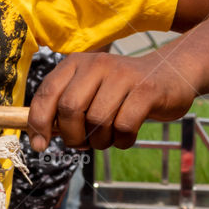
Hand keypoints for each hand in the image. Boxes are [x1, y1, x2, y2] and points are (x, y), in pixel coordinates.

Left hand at [27, 52, 195, 151]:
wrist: (170, 74)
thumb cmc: (121, 90)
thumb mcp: (90, 90)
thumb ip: (64, 108)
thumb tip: (39, 138)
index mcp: (77, 64)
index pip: (47, 92)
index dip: (38, 122)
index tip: (39, 145)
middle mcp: (97, 64)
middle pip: (70, 108)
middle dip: (71, 136)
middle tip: (81, 143)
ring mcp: (123, 76)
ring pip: (97, 121)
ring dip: (99, 141)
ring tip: (107, 137)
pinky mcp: (146, 90)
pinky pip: (124, 127)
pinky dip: (122, 141)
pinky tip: (125, 136)